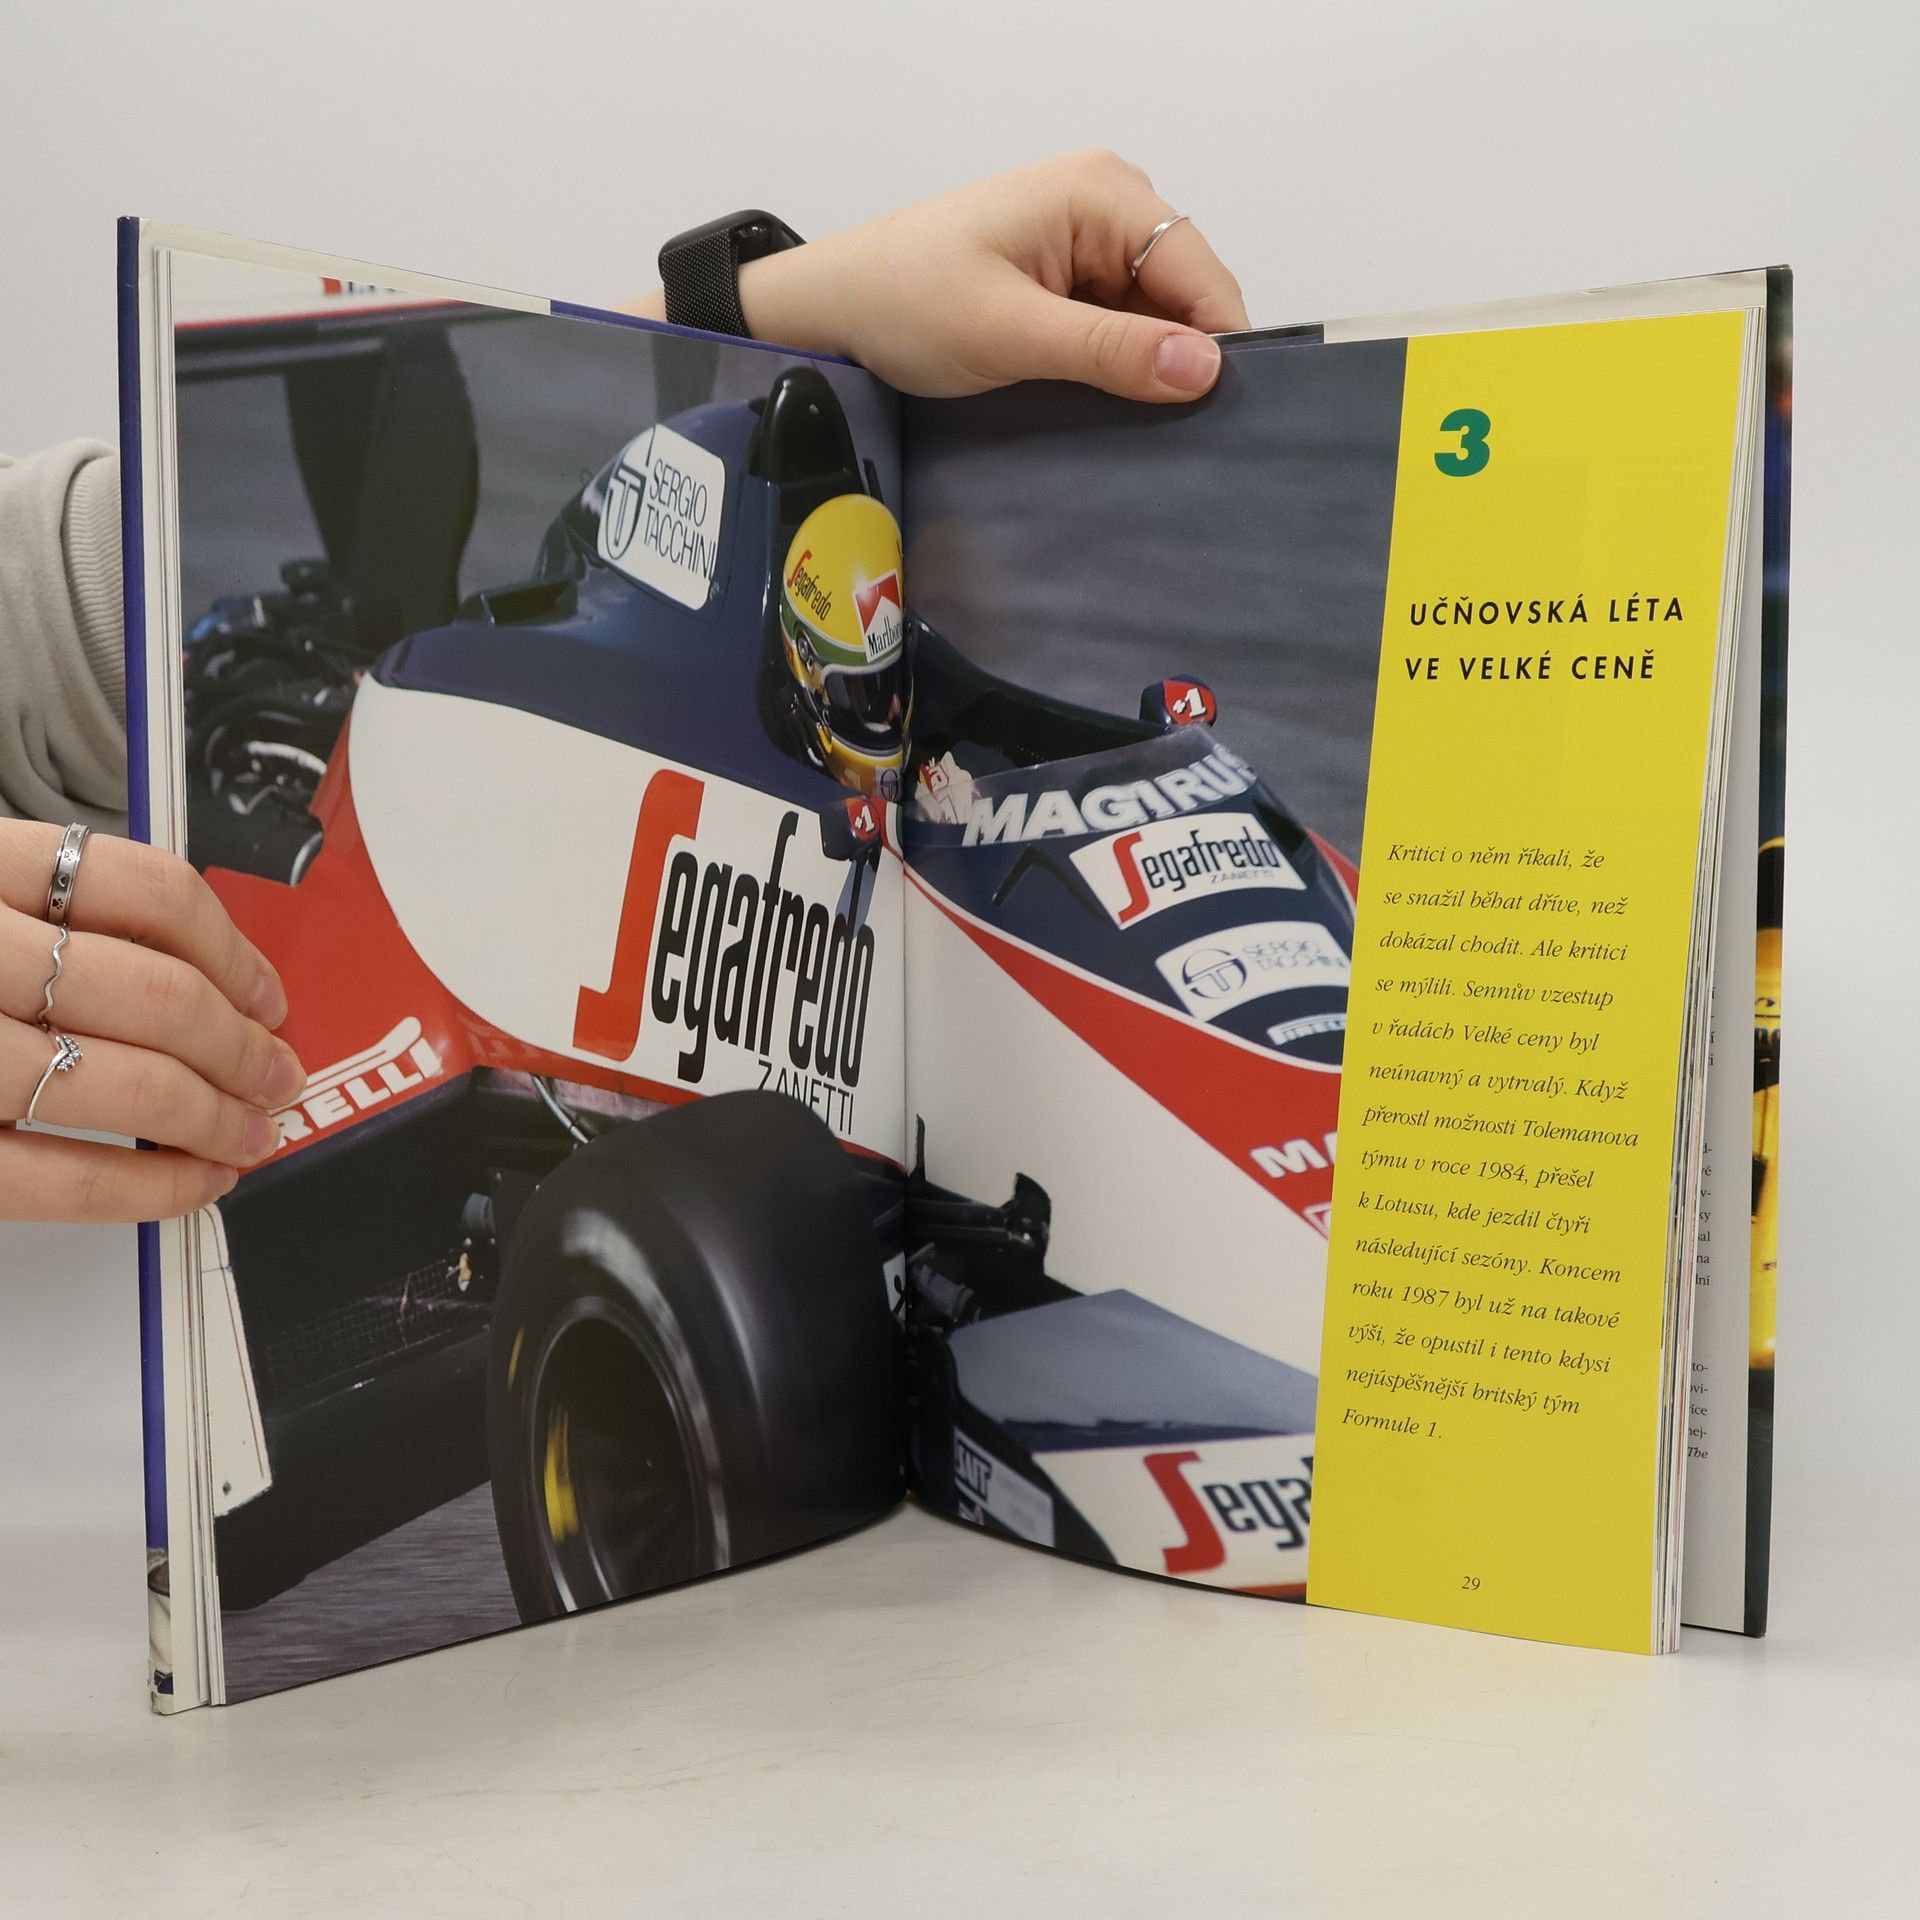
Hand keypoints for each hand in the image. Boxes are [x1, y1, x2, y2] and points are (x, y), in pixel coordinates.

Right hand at [0, 821, 302, 1221]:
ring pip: (124, 1084)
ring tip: (250, 1132)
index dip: (234, 951)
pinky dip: (151, 1187)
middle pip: (153, 995)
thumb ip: (43, 917)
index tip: (266, 993)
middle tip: (275, 1074)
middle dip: (241, 1048)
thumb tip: (196, 982)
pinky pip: (64, 1179)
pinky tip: (193, 1182)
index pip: (146, 890)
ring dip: (214, 1118)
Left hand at [635, 151, 1250, 403]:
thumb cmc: (904, 303)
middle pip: (1185, 295)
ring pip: (1154, 319)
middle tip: (1178, 443)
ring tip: (1139, 433)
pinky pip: (1118, 328)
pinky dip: (1118, 369)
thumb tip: (1205, 370)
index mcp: (1102, 193)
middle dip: (1183, 361)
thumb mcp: (1010, 332)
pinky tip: (1109, 410)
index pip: (1201, 274)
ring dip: (1148, 371)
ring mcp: (1086, 244)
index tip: (1222, 425)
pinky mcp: (1064, 282)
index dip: (1220, 347)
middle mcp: (1107, 204)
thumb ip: (1110, 350)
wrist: (829, 308)